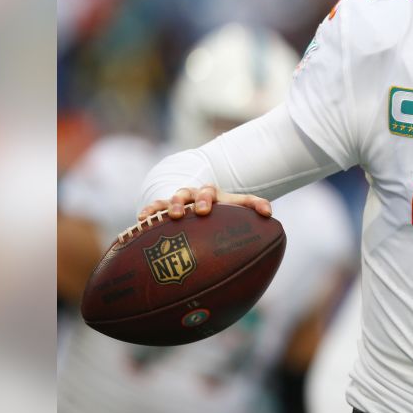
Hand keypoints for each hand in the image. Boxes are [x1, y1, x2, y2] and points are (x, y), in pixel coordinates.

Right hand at [137, 184, 272, 220]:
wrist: (198, 207)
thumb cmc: (221, 210)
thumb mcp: (236, 206)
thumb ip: (254, 205)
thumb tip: (269, 213)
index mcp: (212, 194)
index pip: (210, 192)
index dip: (207, 200)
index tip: (206, 211)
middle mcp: (193, 195)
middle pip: (189, 193)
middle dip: (190, 201)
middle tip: (192, 213)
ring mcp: (177, 201)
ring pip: (171, 199)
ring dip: (169, 206)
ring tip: (171, 217)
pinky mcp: (163, 210)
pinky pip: (154, 208)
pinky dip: (149, 212)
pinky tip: (142, 220)